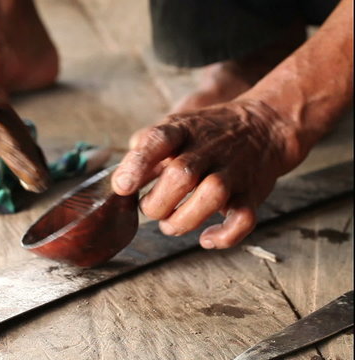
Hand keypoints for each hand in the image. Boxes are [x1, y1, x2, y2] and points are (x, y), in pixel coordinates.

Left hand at [112, 100, 304, 248]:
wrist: (264, 126)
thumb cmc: (205, 134)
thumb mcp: (173, 127)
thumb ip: (144, 150)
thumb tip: (120, 178)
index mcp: (183, 130)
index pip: (157, 141)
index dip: (137, 164)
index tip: (122, 187)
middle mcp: (208, 149)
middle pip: (181, 175)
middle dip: (158, 202)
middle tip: (150, 209)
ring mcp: (233, 171)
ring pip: (212, 195)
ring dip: (184, 219)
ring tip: (170, 225)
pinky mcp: (251, 193)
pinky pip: (244, 218)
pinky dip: (224, 235)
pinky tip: (205, 239)